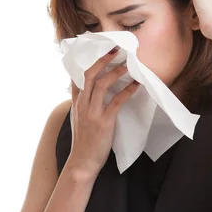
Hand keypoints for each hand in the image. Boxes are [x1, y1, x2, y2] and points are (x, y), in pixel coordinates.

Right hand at [67, 46, 140, 177]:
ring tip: (127, 64)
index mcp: (76, 102)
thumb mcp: (78, 118)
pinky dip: (127, 91)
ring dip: (115, 72)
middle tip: (115, 50)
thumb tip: (92, 91)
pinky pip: (116, 102)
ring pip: (101, 85)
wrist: (82, 162)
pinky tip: (136, 85)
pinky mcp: (103, 122)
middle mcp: (82, 104)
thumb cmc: (84, 141)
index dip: (88, 61)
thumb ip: (83, 103)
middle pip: (89, 75)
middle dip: (102, 60)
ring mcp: (92, 113)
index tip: (99, 49)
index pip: (78, 76)